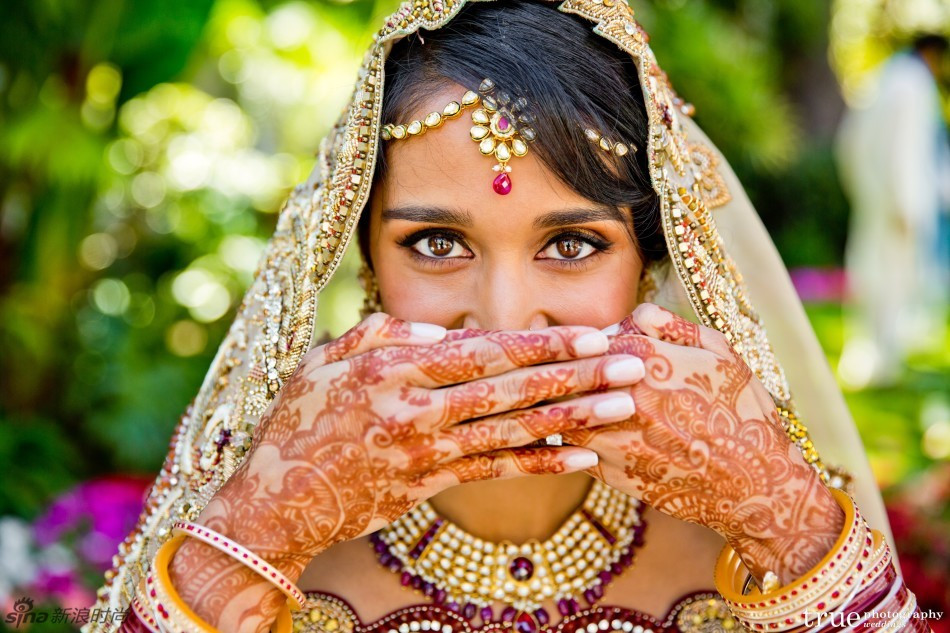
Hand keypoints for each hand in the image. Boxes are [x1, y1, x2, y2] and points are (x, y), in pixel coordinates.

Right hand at [198, 312, 642, 573]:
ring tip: (625, 407)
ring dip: (574, 418)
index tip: (592, 332)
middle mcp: (414, 408)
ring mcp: (424, 452)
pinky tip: (582, 456)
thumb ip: (383, 335)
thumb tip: (444, 331)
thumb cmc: (294, 424)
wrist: (270, 502)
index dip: (542, 342)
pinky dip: (539, 463)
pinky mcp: (427, 485)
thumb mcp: (324, 362)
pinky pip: (494, 471)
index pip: (483, 349)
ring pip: (513, 431)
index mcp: (391, 367)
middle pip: (511, 388)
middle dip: (579, 374)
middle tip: (633, 363)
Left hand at [563, 303, 844, 584]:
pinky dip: (581, 440)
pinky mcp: (607, 470)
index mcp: (645, 358)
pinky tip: (604, 439)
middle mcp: (621, 394)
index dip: (596, 346)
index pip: (592, 340)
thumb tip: (633, 314)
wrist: (752, 484)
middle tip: (591, 382)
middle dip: (579, 377)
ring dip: (574, 407)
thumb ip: (669, 325)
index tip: (604, 354)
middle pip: (573, 375)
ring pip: (566, 411)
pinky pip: (574, 447)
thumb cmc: (740, 412)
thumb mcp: (718, 352)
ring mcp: (610, 435)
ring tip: (594, 411)